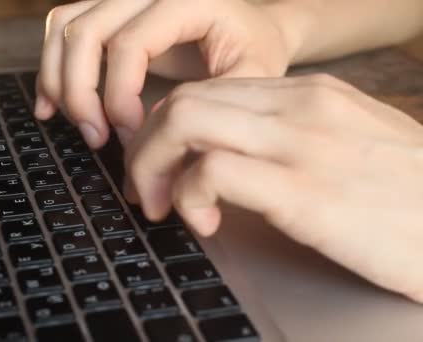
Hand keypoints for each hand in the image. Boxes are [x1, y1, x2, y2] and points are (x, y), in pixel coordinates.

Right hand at [35, 0, 294, 147]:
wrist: (254, 28)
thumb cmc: (254, 52)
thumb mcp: (252, 77)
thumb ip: (210, 102)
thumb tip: (154, 129)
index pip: (129, 43)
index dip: (119, 95)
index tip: (129, 134)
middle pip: (84, 32)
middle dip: (81, 93)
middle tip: (97, 138)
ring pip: (64, 27)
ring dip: (58, 81)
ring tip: (80, 125)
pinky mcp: (108, 11)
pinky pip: (63, 28)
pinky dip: (51, 66)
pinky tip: (51, 105)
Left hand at [125, 74, 422, 301]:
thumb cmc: (410, 198)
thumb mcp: (349, 148)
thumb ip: (289, 140)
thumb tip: (226, 157)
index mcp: (310, 94)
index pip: (209, 91)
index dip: (167, 129)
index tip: (160, 166)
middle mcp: (301, 107)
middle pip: (185, 101)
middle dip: (146, 147)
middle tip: (146, 190)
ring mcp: (303, 143)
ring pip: (185, 122)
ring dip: (153, 167)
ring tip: (162, 206)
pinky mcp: (305, 190)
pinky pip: (211, 172)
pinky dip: (190, 196)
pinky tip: (205, 223)